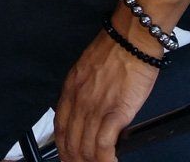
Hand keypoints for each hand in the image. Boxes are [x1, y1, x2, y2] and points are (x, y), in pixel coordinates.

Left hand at [54, 28, 158, 161]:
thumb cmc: (113, 50)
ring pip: (85, 147)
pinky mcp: (115, 112)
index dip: (61, 148)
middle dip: (74, 160)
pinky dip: (105, 159)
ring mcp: (95, 107)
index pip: (60, 127)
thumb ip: (83, 90)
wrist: (129, 39)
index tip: (66, 156)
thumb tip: (86, 110)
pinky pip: (104, 145)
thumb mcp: (86, 69)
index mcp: (70, 88)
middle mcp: (79, 100)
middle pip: (70, 141)